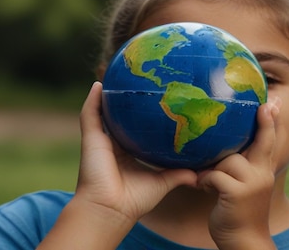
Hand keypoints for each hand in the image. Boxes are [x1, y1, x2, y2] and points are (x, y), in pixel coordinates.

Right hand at [38, 82, 196, 248]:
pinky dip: (92, 99)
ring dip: (106, 97)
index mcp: (125, 155)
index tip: (152, 106)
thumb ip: (178, 175)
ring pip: (101, 113)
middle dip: (123, 104)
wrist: (110, 210)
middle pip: (117, 120)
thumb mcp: (162, 184)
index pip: (132, 133)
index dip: (139, 121)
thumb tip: (198, 174)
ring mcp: (99, 142)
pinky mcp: (90, 139)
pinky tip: (100, 85)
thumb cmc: (134, 201)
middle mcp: (112, 146)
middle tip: (136, 86)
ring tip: (115, 79)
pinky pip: (89, 114)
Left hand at [197, 97, 280, 248]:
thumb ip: (241, 168)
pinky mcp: (237, 193)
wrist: (244, 241)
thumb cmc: (239, 213)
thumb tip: (223, 150)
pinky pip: (215, 175)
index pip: (270, 142)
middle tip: (264, 105)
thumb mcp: (245, 187)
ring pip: (229, 160)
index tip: (273, 103)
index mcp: (264, 171)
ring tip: (207, 181)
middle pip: (262, 142)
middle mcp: (263, 174)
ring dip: (213, 170)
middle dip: (264, 122)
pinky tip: (203, 188)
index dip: (271, 122)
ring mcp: (253, 183)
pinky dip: (205, 181)